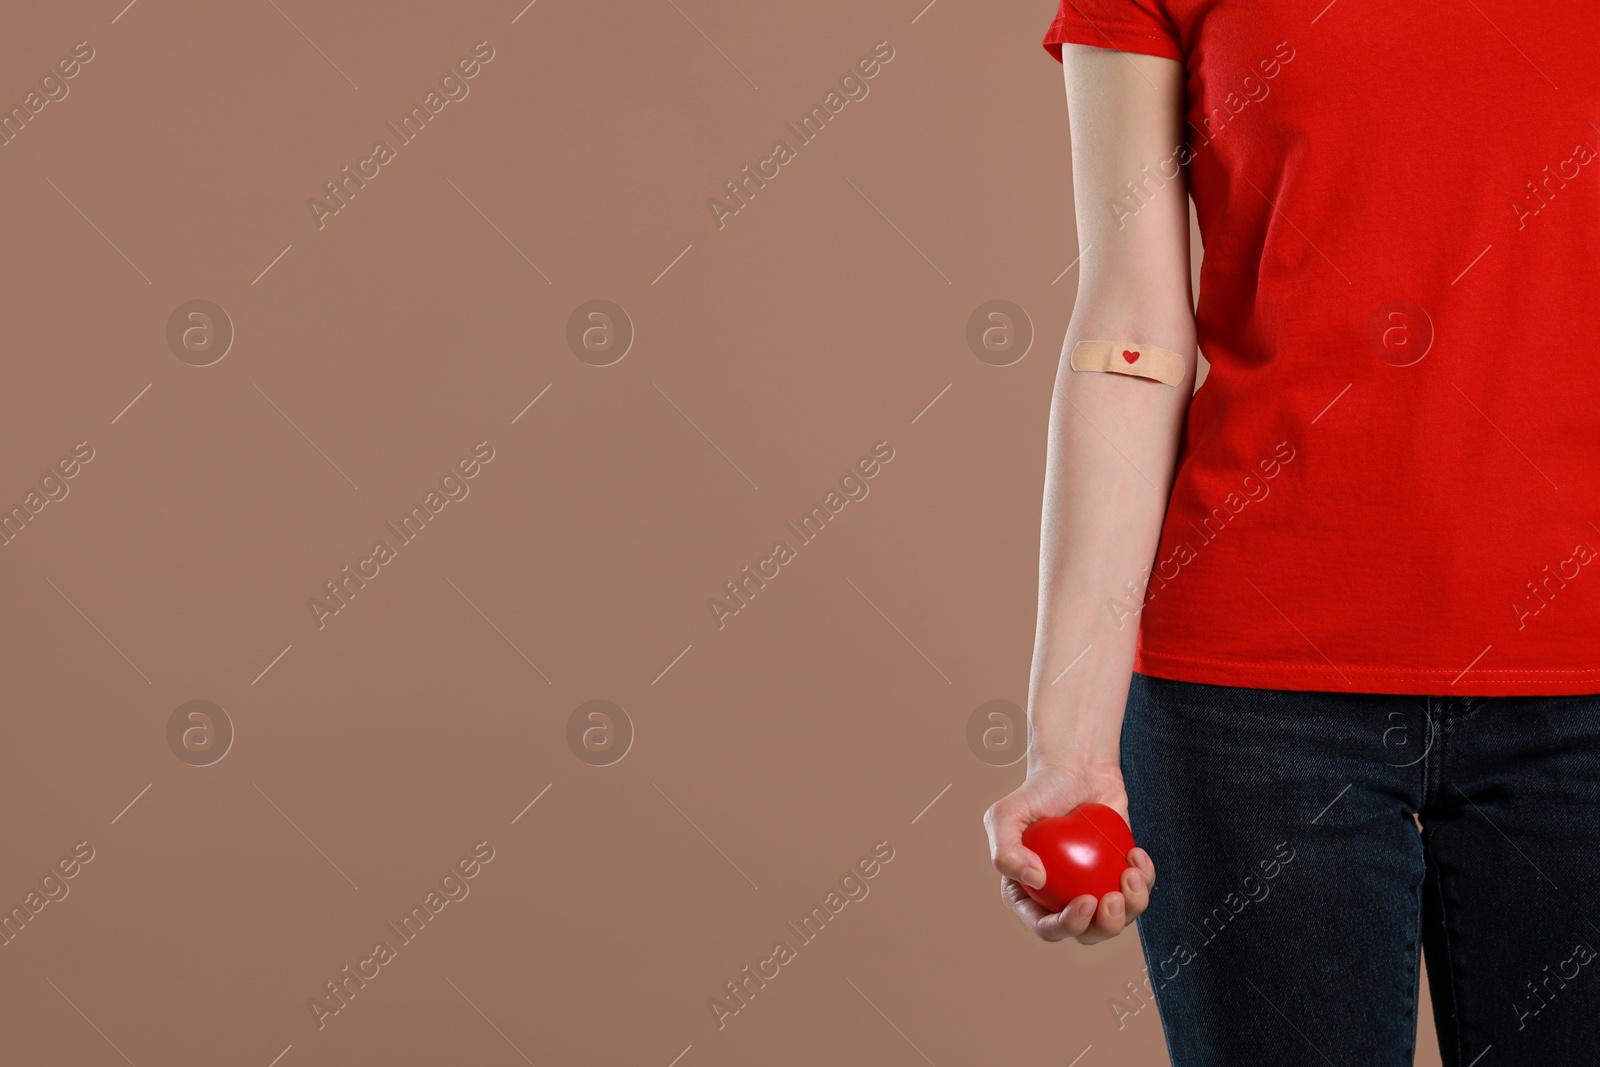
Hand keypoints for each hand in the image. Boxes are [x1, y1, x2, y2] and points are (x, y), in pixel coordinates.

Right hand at [983, 762, 1154, 943]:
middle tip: (1113, 897)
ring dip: (1132, 907)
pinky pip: (1137, 893)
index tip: (1086, 900)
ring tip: (1133, 875)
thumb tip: (1036, 882)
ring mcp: (1093, 889)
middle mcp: (1061, 898)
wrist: (1077, 770)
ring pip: (1116, 920)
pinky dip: (1144, 881)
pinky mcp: (1118, 876)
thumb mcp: (1006, 815)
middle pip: (1085, 933)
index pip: (1045, 926)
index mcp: (1029, 894)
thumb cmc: (1038, 791)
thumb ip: (1005, 851)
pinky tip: (1137, 855)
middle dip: (1104, 926)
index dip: (1066, 925)